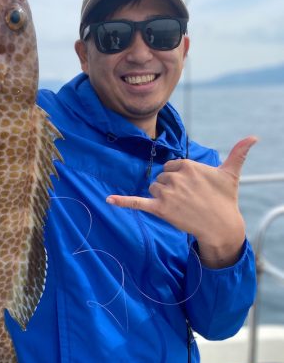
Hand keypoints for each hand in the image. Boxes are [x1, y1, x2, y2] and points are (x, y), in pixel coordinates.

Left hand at [106, 136, 257, 267]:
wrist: (221, 226)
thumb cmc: (225, 199)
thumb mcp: (230, 174)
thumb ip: (239, 153)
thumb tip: (254, 136)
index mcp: (187, 165)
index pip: (171, 167)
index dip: (179, 178)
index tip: (192, 188)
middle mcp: (175, 177)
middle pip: (161, 178)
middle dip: (172, 188)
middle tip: (189, 200)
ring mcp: (167, 193)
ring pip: (154, 189)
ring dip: (163, 197)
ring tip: (181, 206)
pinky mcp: (159, 209)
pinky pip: (136, 203)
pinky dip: (122, 202)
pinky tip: (108, 201)